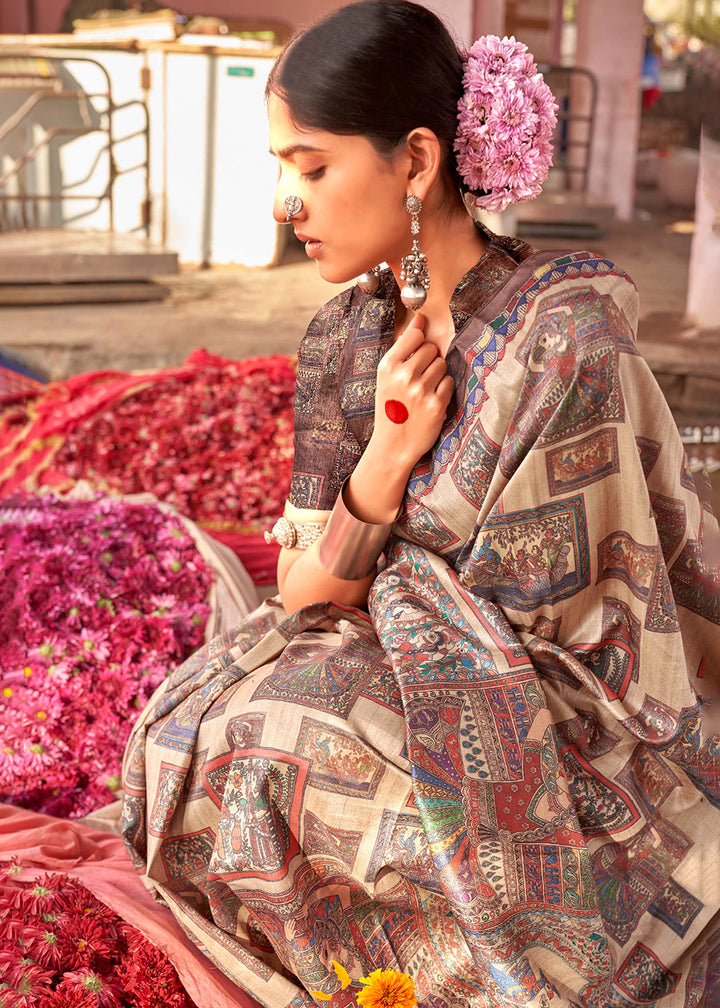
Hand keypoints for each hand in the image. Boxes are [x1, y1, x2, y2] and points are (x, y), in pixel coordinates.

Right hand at [372, 314, 453, 466]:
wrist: (393, 445)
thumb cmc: (390, 407)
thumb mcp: (385, 378)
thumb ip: (402, 350)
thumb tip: (419, 319)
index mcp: (387, 366)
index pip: (415, 335)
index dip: (419, 343)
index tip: (416, 353)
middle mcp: (404, 376)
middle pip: (431, 349)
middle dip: (429, 359)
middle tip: (419, 377)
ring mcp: (421, 390)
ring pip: (442, 364)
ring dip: (437, 374)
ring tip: (424, 389)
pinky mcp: (436, 404)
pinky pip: (449, 382)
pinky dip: (443, 389)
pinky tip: (430, 400)